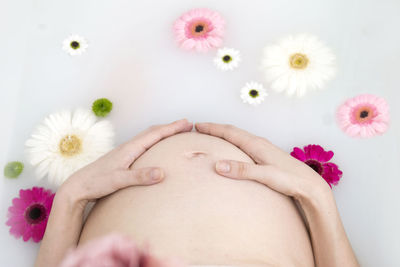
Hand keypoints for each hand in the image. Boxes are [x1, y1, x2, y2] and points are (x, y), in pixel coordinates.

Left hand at [59, 119, 192, 207]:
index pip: (155, 134)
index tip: (187, 123)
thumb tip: (162, 173)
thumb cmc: (96, 183)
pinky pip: (143, 145)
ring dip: (163, 133)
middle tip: (187, 125)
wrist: (77, 187)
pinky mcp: (123, 159)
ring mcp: (125, 152)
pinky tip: (156, 149)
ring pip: (148, 137)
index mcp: (129, 148)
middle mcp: (128, 147)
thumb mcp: (119, 180)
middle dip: (171, 127)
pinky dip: (155, 142)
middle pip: (153, 132)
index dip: (172, 128)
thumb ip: (140, 176)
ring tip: (175, 133)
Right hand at [195, 122, 330, 201]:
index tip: (197, 126)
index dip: (212, 128)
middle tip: (200, 128)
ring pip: (239, 137)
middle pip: (233, 131)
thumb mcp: (265, 176)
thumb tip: (218, 165)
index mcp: (256, 144)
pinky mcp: (267, 156)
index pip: (229, 132)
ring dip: (224, 134)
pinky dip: (233, 142)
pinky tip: (233, 150)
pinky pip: (244, 144)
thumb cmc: (290, 180)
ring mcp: (264, 149)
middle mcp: (259, 143)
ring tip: (213, 136)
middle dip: (215, 128)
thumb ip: (242, 170)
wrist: (310, 186)